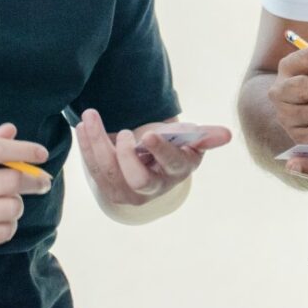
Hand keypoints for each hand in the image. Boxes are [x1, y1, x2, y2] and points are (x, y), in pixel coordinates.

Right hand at [0, 122, 51, 249]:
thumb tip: (11, 130)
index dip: (25, 150)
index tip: (43, 154)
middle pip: (11, 182)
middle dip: (33, 181)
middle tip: (43, 182)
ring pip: (11, 208)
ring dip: (18, 204)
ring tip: (10, 200)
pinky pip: (4, 232)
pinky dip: (9, 224)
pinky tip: (0, 217)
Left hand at [75, 109, 230, 207]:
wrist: (149, 166)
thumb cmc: (172, 147)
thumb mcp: (189, 141)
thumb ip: (203, 136)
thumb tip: (226, 134)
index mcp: (177, 171)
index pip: (170, 164)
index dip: (161, 150)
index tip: (149, 133)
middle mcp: (153, 187)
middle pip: (138, 180)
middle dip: (126, 156)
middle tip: (123, 132)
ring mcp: (128, 191)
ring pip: (109, 172)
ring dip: (97, 143)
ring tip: (89, 116)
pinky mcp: (108, 189)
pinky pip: (94, 169)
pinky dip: (86, 147)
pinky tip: (82, 126)